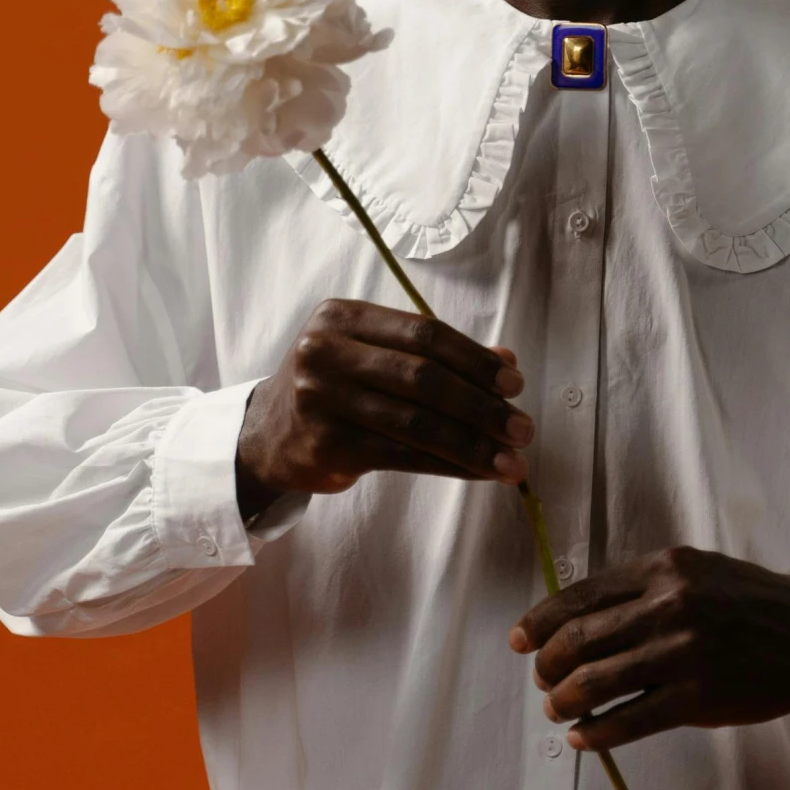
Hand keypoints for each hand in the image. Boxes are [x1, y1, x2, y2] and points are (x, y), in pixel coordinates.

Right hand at [236, 299, 531, 514]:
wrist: (266, 435)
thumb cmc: (333, 389)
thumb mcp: (372, 356)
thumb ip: (434, 355)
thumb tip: (508, 360)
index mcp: (342, 316)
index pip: (424, 333)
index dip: (474, 359)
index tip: (515, 383)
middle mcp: (326, 352)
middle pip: (423, 377)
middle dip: (482, 405)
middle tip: (523, 427)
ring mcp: (322, 399)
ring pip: (417, 422)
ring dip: (473, 444)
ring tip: (513, 461)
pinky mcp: (326, 445)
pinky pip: (403, 457)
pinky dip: (448, 465)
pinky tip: (479, 472)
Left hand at [508, 545, 789, 752]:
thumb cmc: (746, 602)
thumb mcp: (693, 572)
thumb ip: (641, 588)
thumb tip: (575, 620)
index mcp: (662, 568)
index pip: (580, 595)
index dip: (539, 621)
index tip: (520, 640)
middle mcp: (669, 604)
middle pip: (579, 640)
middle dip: (547, 666)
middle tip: (542, 681)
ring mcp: (684, 653)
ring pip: (597, 682)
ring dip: (564, 702)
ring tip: (557, 710)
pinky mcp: (699, 698)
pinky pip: (631, 720)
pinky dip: (597, 733)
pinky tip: (584, 737)